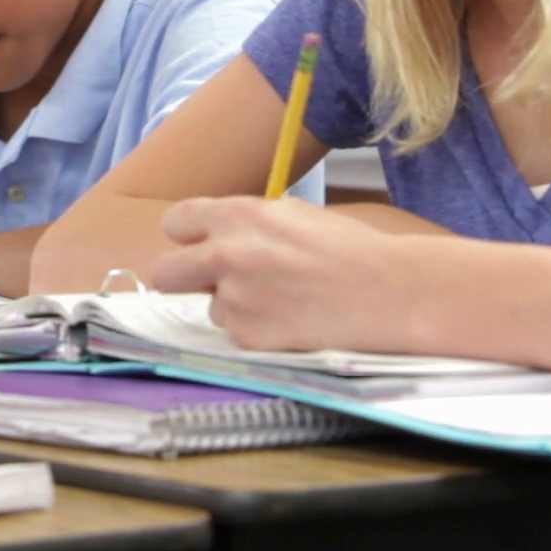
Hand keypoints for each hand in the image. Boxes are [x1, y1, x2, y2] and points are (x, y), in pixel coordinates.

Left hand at [148, 196, 418, 352]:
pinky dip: (255, 328)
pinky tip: (289, 319)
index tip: (195, 244)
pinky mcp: (248, 336)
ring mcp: (234, 299)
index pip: (175, 223)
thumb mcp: (293, 214)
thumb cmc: (348, 248)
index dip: (186, 236)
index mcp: (238, 215)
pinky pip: (234, 332)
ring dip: (233, 305)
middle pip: (163, 273)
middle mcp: (226, 255)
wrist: (387, 292)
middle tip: (208, 281)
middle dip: (180, 277)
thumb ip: (246, 223)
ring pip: (209, 306)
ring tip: (279, 300)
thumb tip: (215, 234)